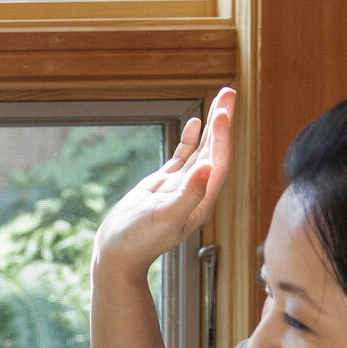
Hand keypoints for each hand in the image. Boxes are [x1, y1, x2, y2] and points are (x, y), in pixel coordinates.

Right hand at [92, 86, 233, 279]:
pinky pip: (183, 156)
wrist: (117, 255)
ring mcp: (181, 186)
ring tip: (220, 99)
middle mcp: (196, 192)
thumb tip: (206, 168)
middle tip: (229, 92)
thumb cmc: (138, 242)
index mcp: (201, 201)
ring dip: (212, 125)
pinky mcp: (165, 185)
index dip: (222, 137)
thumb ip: (187, 195)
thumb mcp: (164, 220)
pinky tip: (195, 123)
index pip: (218, 162)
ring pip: (201, 149)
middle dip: (223, 121)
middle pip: (216, 150)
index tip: (221, 112)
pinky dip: (190, 139)